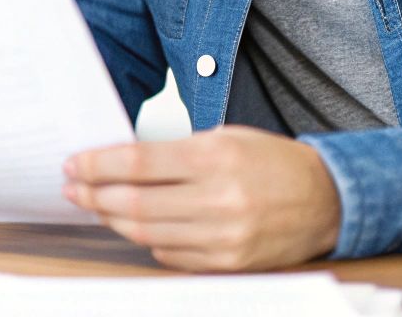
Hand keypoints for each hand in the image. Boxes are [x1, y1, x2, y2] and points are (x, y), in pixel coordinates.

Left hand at [62, 126, 340, 270]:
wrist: (327, 199)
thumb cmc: (271, 162)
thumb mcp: (224, 138)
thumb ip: (174, 152)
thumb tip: (120, 163)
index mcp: (214, 157)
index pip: (137, 163)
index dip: (97, 165)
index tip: (74, 163)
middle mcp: (218, 199)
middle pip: (135, 203)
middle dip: (94, 195)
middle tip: (73, 188)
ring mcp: (224, 236)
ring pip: (147, 233)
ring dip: (112, 220)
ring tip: (95, 206)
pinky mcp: (229, 263)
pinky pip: (171, 256)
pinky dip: (147, 241)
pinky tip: (134, 226)